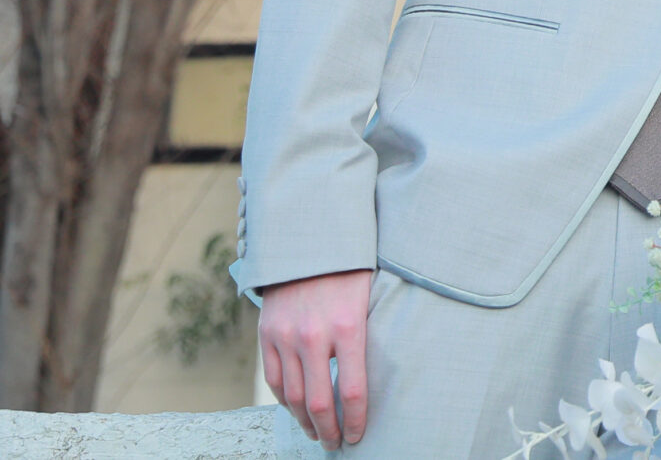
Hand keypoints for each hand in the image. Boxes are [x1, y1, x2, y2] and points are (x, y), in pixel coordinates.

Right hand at [259, 268, 371, 446]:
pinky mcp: (267, 335)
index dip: (355, 420)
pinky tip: (297, 410)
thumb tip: (373, 376)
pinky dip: (285, 400)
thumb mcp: (371, 297)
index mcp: (348, 326)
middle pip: (319, 402)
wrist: (309, 241)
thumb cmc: (351, 269)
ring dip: (305, 421)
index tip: (358, 436)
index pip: (353, 390)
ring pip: (293, 396)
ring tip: (318, 434)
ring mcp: (286, 337)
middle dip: (329, 430)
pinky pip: (275, 379)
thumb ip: (368, 337)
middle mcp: (314, 336)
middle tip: (336, 445)